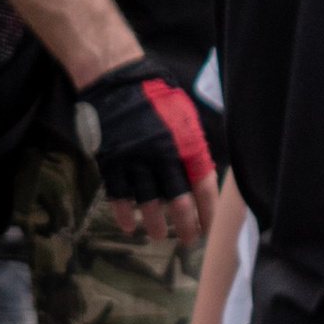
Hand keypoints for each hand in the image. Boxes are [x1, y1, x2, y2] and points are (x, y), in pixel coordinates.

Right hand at [72, 57, 212, 243]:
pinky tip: (129, 226)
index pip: (203, 184)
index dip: (208, 209)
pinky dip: (123, 213)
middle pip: (177, 200)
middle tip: (188, 241)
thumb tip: (201, 176)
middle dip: (185, 224)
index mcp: (185, 142)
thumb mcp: (185, 118)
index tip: (212, 227)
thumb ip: (192, 147)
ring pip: (147, 202)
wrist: (117, 82)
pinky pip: (118, 195)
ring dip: (154, 224)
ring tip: (158, 236)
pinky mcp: (111, 162)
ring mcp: (135, 161)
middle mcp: (162, 155)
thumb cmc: (157, 98)